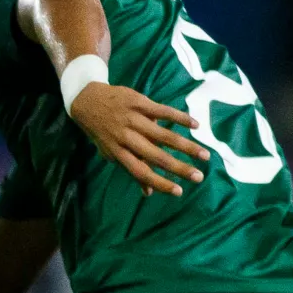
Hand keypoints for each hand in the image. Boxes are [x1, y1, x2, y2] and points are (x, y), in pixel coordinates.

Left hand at [68, 83, 210, 196]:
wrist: (87, 100)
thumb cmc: (102, 132)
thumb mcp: (110, 153)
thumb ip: (130, 169)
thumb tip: (148, 193)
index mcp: (118, 152)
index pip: (140, 172)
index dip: (159, 183)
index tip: (179, 192)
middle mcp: (125, 137)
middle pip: (155, 156)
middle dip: (179, 168)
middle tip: (199, 177)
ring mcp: (133, 119)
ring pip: (163, 135)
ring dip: (186, 146)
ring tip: (204, 155)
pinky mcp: (139, 102)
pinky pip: (163, 111)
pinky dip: (180, 118)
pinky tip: (195, 125)